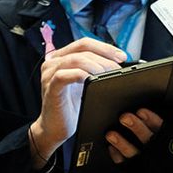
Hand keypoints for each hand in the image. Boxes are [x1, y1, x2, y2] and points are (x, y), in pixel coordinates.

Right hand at [29, 38, 126, 168]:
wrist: (56, 128)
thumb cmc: (71, 107)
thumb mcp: (85, 83)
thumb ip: (94, 69)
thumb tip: (118, 62)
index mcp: (61, 57)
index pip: (84, 43)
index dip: (105, 47)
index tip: (122, 56)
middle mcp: (53, 62)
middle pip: (82, 48)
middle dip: (104, 56)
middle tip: (117, 68)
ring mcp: (50, 74)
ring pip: (76, 59)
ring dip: (96, 65)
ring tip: (107, 75)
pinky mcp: (50, 87)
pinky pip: (65, 75)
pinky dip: (82, 75)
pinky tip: (91, 81)